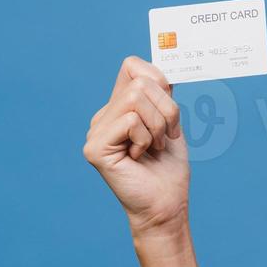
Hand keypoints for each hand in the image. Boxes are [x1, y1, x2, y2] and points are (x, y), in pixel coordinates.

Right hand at [82, 56, 189, 235]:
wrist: (167, 204)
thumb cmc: (168, 167)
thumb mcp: (171, 121)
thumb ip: (163, 93)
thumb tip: (165, 63)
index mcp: (118, 107)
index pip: (132, 66)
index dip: (158, 79)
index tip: (170, 110)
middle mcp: (103, 117)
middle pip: (139, 82)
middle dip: (166, 110)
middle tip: (165, 137)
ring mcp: (95, 132)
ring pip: (135, 98)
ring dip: (158, 126)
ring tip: (153, 148)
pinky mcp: (95, 147)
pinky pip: (130, 120)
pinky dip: (146, 138)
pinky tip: (140, 157)